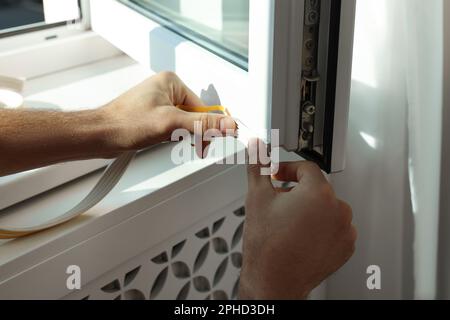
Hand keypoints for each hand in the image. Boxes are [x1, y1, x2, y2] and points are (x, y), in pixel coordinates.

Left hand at [101, 72, 236, 151]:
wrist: (100, 135)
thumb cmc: (125, 123)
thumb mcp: (170, 123)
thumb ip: (202, 124)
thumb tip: (227, 124)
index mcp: (171, 82)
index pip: (202, 107)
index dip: (206, 126)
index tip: (208, 140)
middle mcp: (165, 90)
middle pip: (194, 116)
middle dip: (189, 132)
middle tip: (180, 139)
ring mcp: (159, 104)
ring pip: (184, 124)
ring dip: (179, 136)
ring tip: (163, 138)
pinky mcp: (153, 117)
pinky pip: (173, 128)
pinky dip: (170, 137)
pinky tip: (159, 140)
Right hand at [239, 143, 356, 298]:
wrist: (273, 281)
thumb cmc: (267, 245)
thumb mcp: (257, 197)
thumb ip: (258, 166)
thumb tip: (256, 146)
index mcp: (319, 192)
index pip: (306, 168)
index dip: (287, 169)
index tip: (277, 176)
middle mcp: (338, 209)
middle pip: (317, 188)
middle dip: (297, 191)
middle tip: (278, 202)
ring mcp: (345, 230)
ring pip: (326, 207)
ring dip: (309, 209)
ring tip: (288, 222)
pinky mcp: (346, 247)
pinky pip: (334, 227)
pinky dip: (320, 227)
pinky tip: (301, 235)